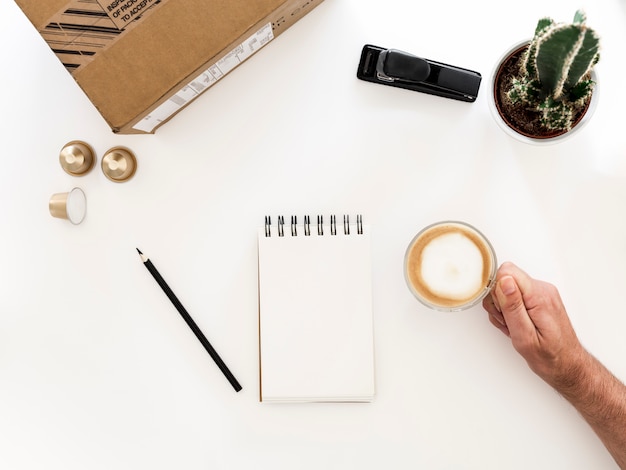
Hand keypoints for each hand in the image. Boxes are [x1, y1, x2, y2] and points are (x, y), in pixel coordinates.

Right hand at [483, 262, 585, 387]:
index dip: (497, 291)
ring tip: (514, 327)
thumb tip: (504, 280)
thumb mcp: (524, 336)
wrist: (567, 365)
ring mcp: (541, 293)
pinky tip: (517, 325)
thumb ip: (512, 306)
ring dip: (504, 309)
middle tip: (509, 323)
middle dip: (499, 303)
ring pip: (507, 289)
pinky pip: (514, 296)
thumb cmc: (549, 356)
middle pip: (504, 280)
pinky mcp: (538, 298)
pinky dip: (511, 311)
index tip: (502, 310)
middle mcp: (542, 290)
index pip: (507, 272)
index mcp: (539, 296)